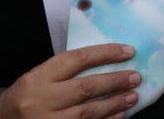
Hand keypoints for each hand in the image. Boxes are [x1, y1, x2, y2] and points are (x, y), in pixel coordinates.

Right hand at [0, 44, 139, 118]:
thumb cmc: (27, 95)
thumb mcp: (39, 76)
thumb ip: (67, 70)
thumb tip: (108, 61)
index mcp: (39, 77)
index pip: (77, 59)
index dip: (106, 54)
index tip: (128, 51)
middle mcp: (42, 99)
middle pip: (86, 88)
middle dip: (115, 82)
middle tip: (136, 77)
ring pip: (88, 112)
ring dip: (114, 104)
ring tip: (133, 96)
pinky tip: (119, 116)